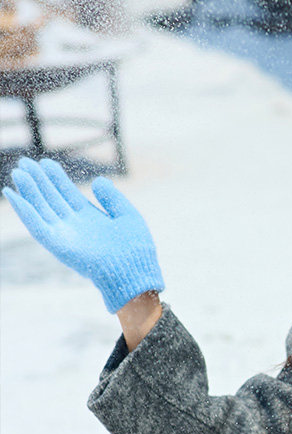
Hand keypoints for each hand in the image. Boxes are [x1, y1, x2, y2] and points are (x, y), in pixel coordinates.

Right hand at [2, 157, 164, 312]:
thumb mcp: (128, 216)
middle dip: (39, 181)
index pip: (68, 194)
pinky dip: (24, 212)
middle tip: (25, 162)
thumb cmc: (136, 249)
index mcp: (91, 218)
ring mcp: (66, 235)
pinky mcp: (58, 246)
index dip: (56, 178)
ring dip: (29, 191)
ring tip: (18, 172)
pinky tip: (12, 195)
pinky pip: (37, 227)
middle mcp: (75, 226)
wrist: (134, 272)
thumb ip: (112, 198)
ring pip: (41, 209)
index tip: (46, 162)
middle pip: (52, 199)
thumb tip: (98, 180)